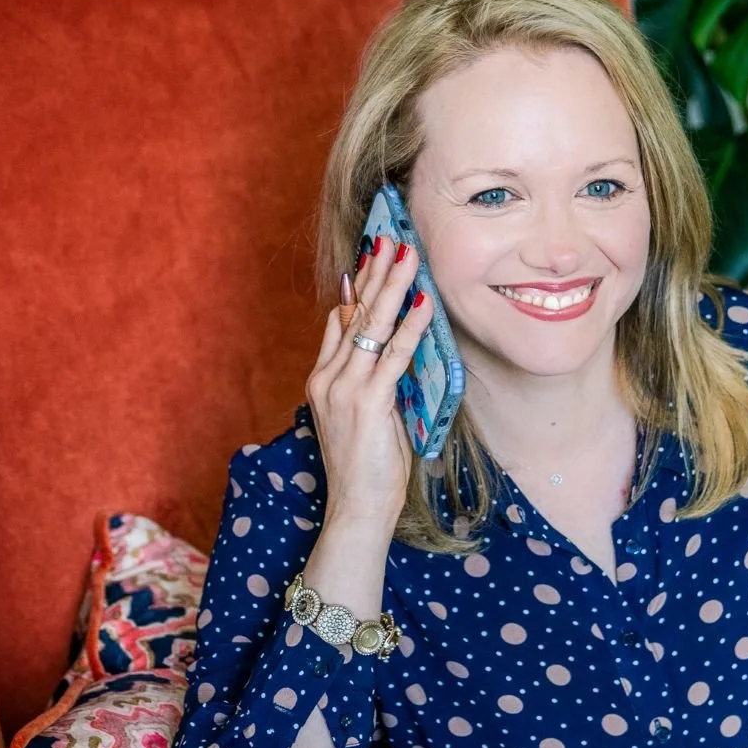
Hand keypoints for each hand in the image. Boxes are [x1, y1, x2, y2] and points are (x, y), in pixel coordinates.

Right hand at [306, 235, 433, 531]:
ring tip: (409, 254)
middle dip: (374, 272)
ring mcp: (343, 389)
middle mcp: (327, 377)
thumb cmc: (368, 467)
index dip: (358, 286)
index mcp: (322, 379)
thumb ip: (375, 379)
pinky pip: (393, 355)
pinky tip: (424, 304)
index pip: (339, 320)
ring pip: (370, 326)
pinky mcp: (367, 403)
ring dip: (393, 287)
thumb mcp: (368, 415)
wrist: (356, 509)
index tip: (373, 256)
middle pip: (352, 312)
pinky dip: (410, 327)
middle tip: (391, 237)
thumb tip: (397, 347)